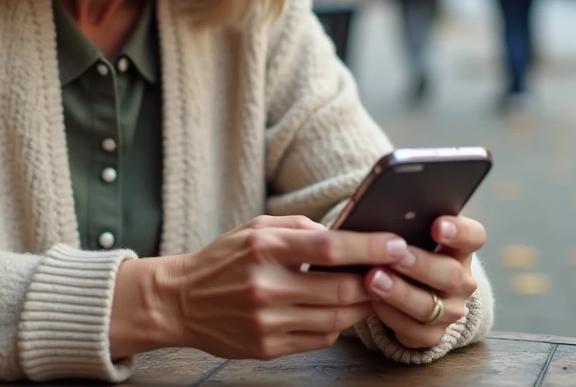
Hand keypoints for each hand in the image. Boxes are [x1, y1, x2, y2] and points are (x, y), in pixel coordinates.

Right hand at [161, 215, 409, 360]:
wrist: (179, 300)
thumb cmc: (223, 259)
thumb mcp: (255, 227)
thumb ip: (300, 227)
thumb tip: (344, 233)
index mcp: (264, 248)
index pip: (329, 248)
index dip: (369, 247)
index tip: (396, 244)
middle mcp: (266, 286)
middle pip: (340, 290)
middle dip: (374, 282)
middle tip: (394, 273)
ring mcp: (266, 321)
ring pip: (335, 320)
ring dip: (362, 307)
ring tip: (371, 292)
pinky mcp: (266, 347)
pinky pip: (318, 340)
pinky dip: (337, 326)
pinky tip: (339, 313)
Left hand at [361, 215, 486, 349]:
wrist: (413, 288)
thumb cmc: (408, 248)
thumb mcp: (412, 233)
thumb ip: (406, 222)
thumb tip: (382, 208)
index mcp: (461, 248)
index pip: (474, 236)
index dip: (459, 231)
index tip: (436, 225)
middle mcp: (461, 280)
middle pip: (450, 274)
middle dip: (420, 265)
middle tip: (395, 255)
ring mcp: (450, 310)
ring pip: (429, 306)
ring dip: (400, 293)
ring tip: (373, 278)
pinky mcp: (432, 334)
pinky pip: (414, 331)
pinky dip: (391, 317)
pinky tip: (373, 302)